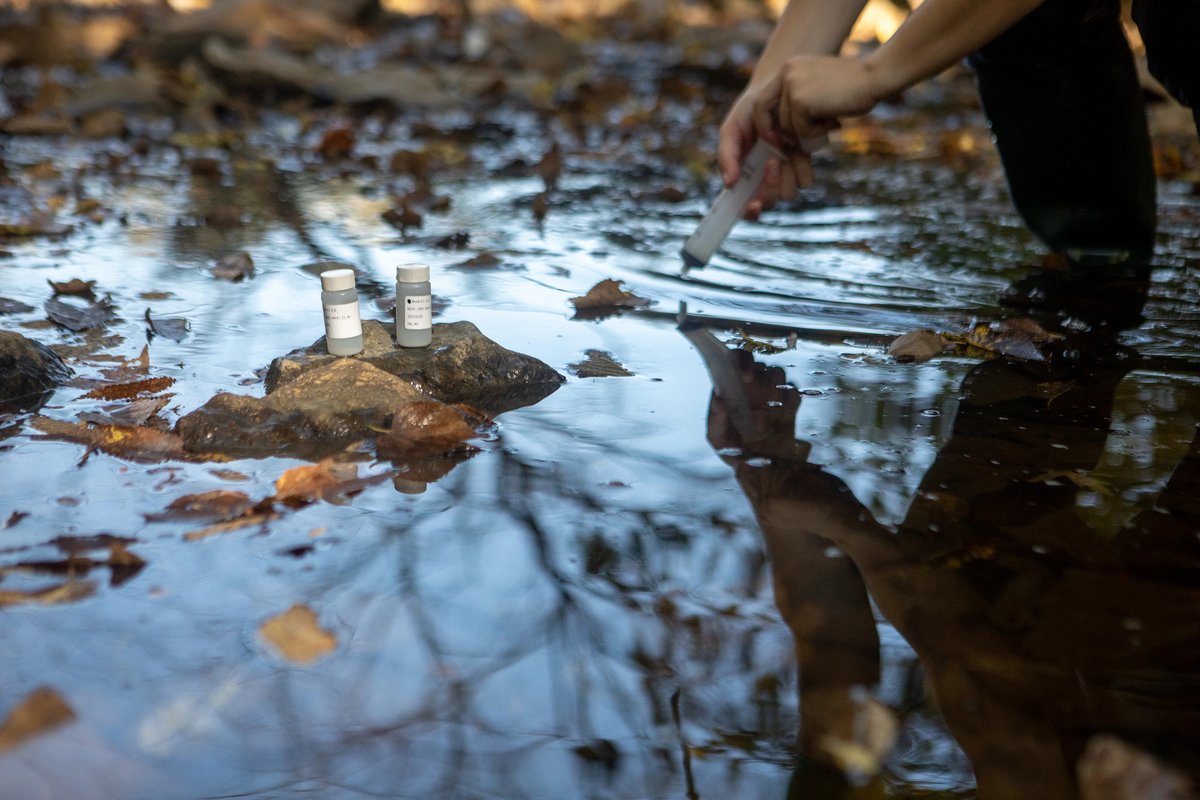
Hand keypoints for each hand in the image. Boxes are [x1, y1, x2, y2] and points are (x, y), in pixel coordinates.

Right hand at [717, 90, 815, 216]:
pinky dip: (801, 167)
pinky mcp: (802, 163)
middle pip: (769, 201)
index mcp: (744, 176)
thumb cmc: (749, 110)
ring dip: (786, 176)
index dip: (749, 212)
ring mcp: (784, 172)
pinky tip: (796, 148)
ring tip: (783, 152)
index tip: (754, 205)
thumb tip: (729, 183)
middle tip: (771, 163)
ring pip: (788, 192)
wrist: (778, 88)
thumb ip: (727, 155)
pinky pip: (805, 179)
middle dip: (770, 187)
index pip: (744, 205)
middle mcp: (764, 178)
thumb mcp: (731, 130)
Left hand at [752, 54, 881, 143]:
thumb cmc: (855, 87)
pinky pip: (801, 131)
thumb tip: (786, 133)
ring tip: (831, 120)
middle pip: (770, 115)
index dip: (766, 122)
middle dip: (782, 133)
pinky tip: (834, 120)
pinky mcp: (800, 100)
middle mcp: (786, 72)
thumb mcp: (819, 89)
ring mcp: (791, 85)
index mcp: (789, 67)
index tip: (776, 137)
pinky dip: (817, 132)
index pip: (763, 100)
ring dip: (809, 132)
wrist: (876, 77)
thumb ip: (800, 102)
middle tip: (804, 140)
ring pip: (787, 126)